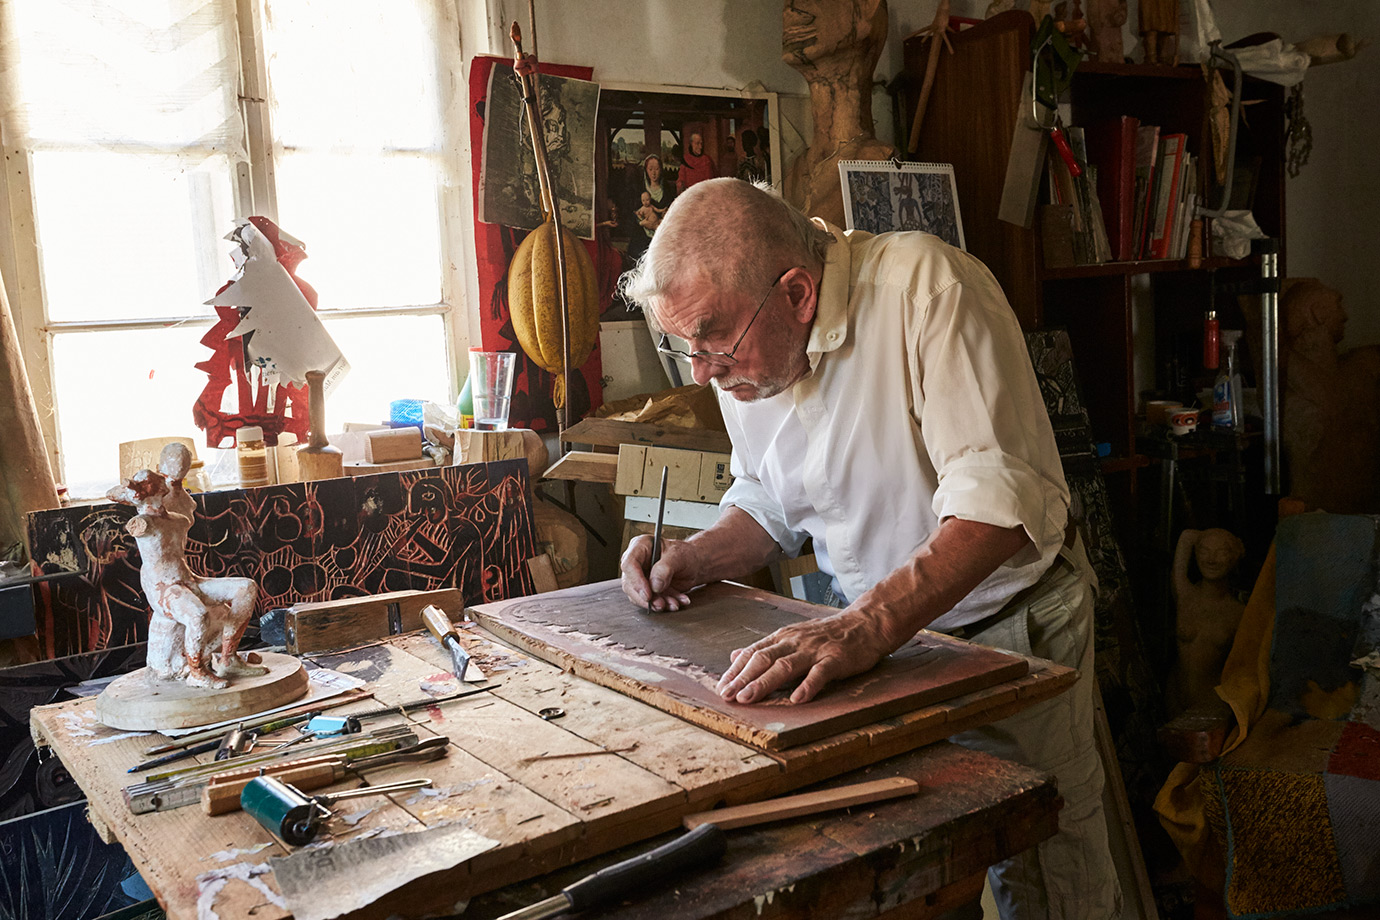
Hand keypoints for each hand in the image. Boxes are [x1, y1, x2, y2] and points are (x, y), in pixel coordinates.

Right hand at [619, 534, 700, 611]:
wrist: (695, 565)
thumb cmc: (686, 554)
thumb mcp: (678, 556)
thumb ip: (665, 568)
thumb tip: (655, 585)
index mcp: (640, 546)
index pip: (629, 564)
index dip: (636, 581)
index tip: (648, 594)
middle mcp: (637, 562)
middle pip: (629, 583)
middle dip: (646, 597)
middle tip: (660, 604)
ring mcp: (641, 577)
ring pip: (639, 596)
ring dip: (657, 603)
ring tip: (674, 603)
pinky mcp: (648, 590)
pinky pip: (651, 601)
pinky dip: (665, 604)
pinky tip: (677, 601)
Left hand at [715, 607, 895, 704]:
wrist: (864, 623)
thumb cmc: (827, 634)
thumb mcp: (791, 636)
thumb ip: (765, 647)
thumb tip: (735, 654)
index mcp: (783, 637)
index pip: (753, 653)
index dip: (735, 671)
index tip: (721, 687)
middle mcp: (795, 642)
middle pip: (764, 659)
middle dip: (743, 678)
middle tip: (727, 695)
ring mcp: (815, 650)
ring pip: (785, 666)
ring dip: (764, 682)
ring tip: (748, 698)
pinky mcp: (836, 659)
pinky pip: (820, 673)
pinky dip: (808, 685)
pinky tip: (797, 699)